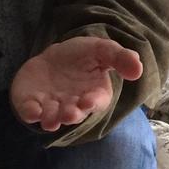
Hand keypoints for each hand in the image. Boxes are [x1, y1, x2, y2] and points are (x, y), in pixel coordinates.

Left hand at [9, 36, 142, 131]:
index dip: (92, 103)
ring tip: (50, 118)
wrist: (53, 56)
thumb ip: (120, 57)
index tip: (88, 101)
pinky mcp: (31, 104)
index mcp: (94, 94)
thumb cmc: (81, 56)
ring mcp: (51, 106)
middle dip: (71, 115)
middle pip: (74, 114)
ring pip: (52, 118)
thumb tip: (138, 69)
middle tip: (69, 113)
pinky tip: (32, 111)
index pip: (96, 102)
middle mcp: (73, 105)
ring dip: (51, 119)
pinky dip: (30, 113)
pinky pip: (30, 112)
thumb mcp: (102, 50)